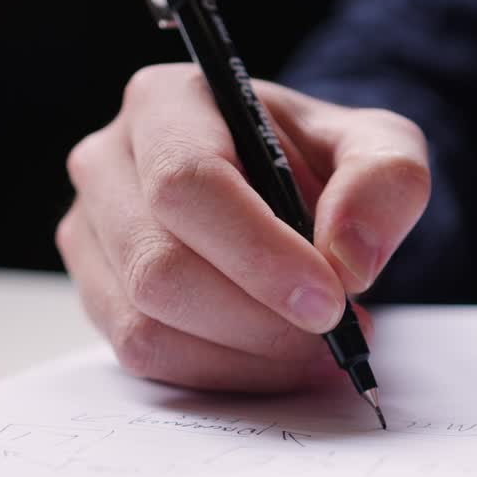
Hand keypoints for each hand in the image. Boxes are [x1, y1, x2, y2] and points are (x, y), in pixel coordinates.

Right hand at [58, 64, 429, 390]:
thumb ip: (385, 182)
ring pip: (146, 325)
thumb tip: (347, 259)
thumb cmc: (321, 163)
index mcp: (167, 103)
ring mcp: (90, 233)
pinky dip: (222, 373)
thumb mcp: (380, 148)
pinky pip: (147, 358)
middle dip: (258, 320)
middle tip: (334, 335)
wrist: (288, 192)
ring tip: (316, 349)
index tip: (328, 301)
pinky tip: (276, 360)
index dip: (257, 253)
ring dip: (244, 356)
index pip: (186, 183)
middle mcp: (108, 162)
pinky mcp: (96, 294)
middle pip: (160, 268)